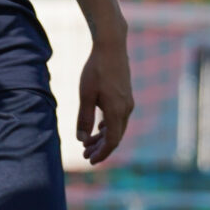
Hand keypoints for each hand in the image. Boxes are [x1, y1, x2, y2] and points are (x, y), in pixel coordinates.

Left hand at [73, 33, 134, 164]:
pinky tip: (98, 129)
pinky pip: (118, 118)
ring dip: (103, 138)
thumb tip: (81, 139)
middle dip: (100, 148)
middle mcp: (126, 109)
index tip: (90, 161)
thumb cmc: (96, 70)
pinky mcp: (125, 97)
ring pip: (117, 128)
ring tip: (88, 144)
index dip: (101, 153)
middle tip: (85, 156)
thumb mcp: (85, 95)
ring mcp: (127, 103)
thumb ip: (84, 118)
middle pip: (115, 137)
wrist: (111, 48)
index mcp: (117, 111)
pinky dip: (108, 127)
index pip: (112, 141)